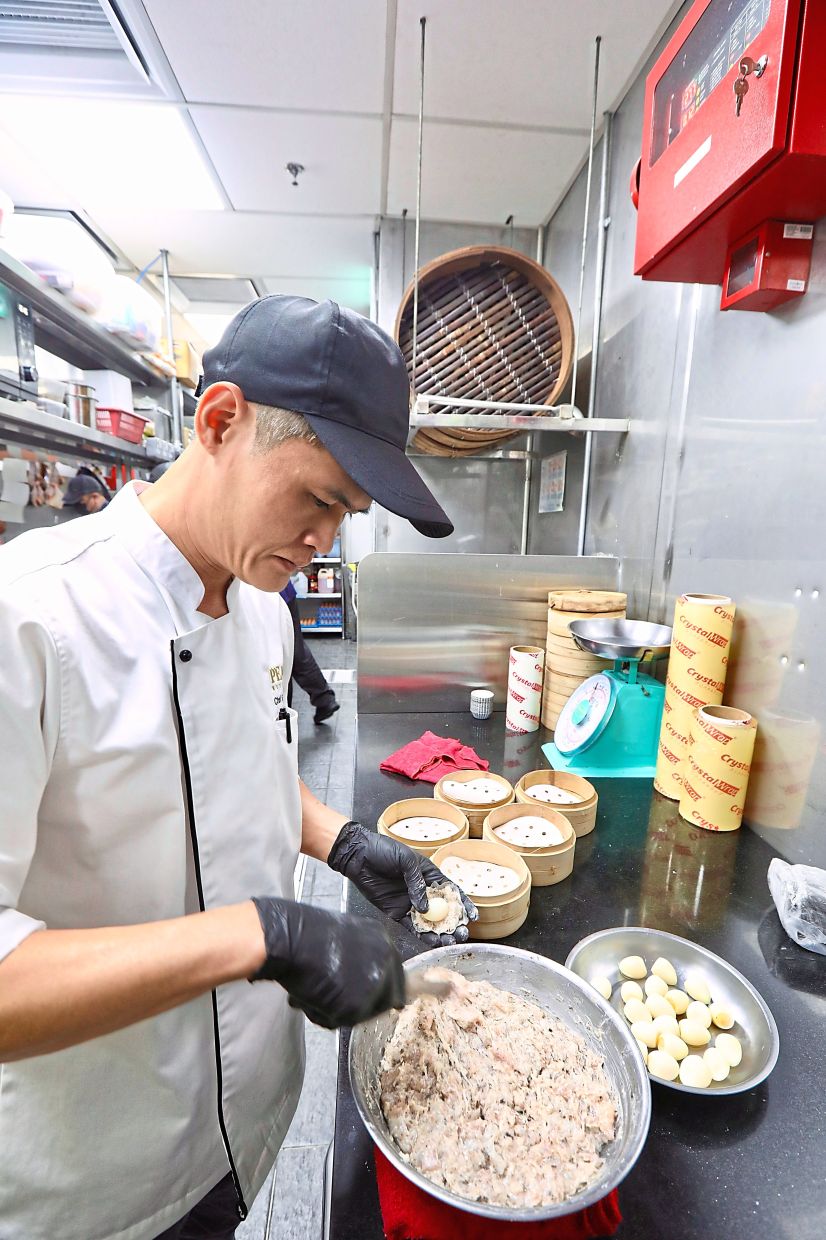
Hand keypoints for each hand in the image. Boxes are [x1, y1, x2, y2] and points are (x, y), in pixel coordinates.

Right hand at [250, 897, 403, 1028]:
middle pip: (386, 1000)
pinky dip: (322, 1014)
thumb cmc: (308, 935)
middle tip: (334, 999)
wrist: (292, 940)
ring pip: (361, 1014)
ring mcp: (374, 985)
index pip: (396, 978)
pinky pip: (340, 1021)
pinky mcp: (357, 1004)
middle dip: (360, 1003)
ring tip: (314, 992)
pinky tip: (308, 997)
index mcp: (384, 942)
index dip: (378, 991)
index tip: (366, 997)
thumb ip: (362, 958)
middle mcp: (386, 963)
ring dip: (338, 1009)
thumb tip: (366, 982)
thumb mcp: (347, 938)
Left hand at [327, 821, 477, 946]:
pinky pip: (412, 927)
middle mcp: (422, 891)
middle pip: (443, 911)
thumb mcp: (406, 860)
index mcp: (429, 875)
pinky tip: (432, 941)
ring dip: (440, 933)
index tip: (472, 916)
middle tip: (461, 933)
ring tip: (450, 942)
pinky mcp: (396, 912)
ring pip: (429, 922)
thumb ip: (417, 883)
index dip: (463, 904)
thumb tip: (425, 907)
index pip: (451, 891)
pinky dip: (422, 935)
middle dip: (454, 923)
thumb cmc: (383, 850)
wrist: (358, 856)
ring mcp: (410, 903)